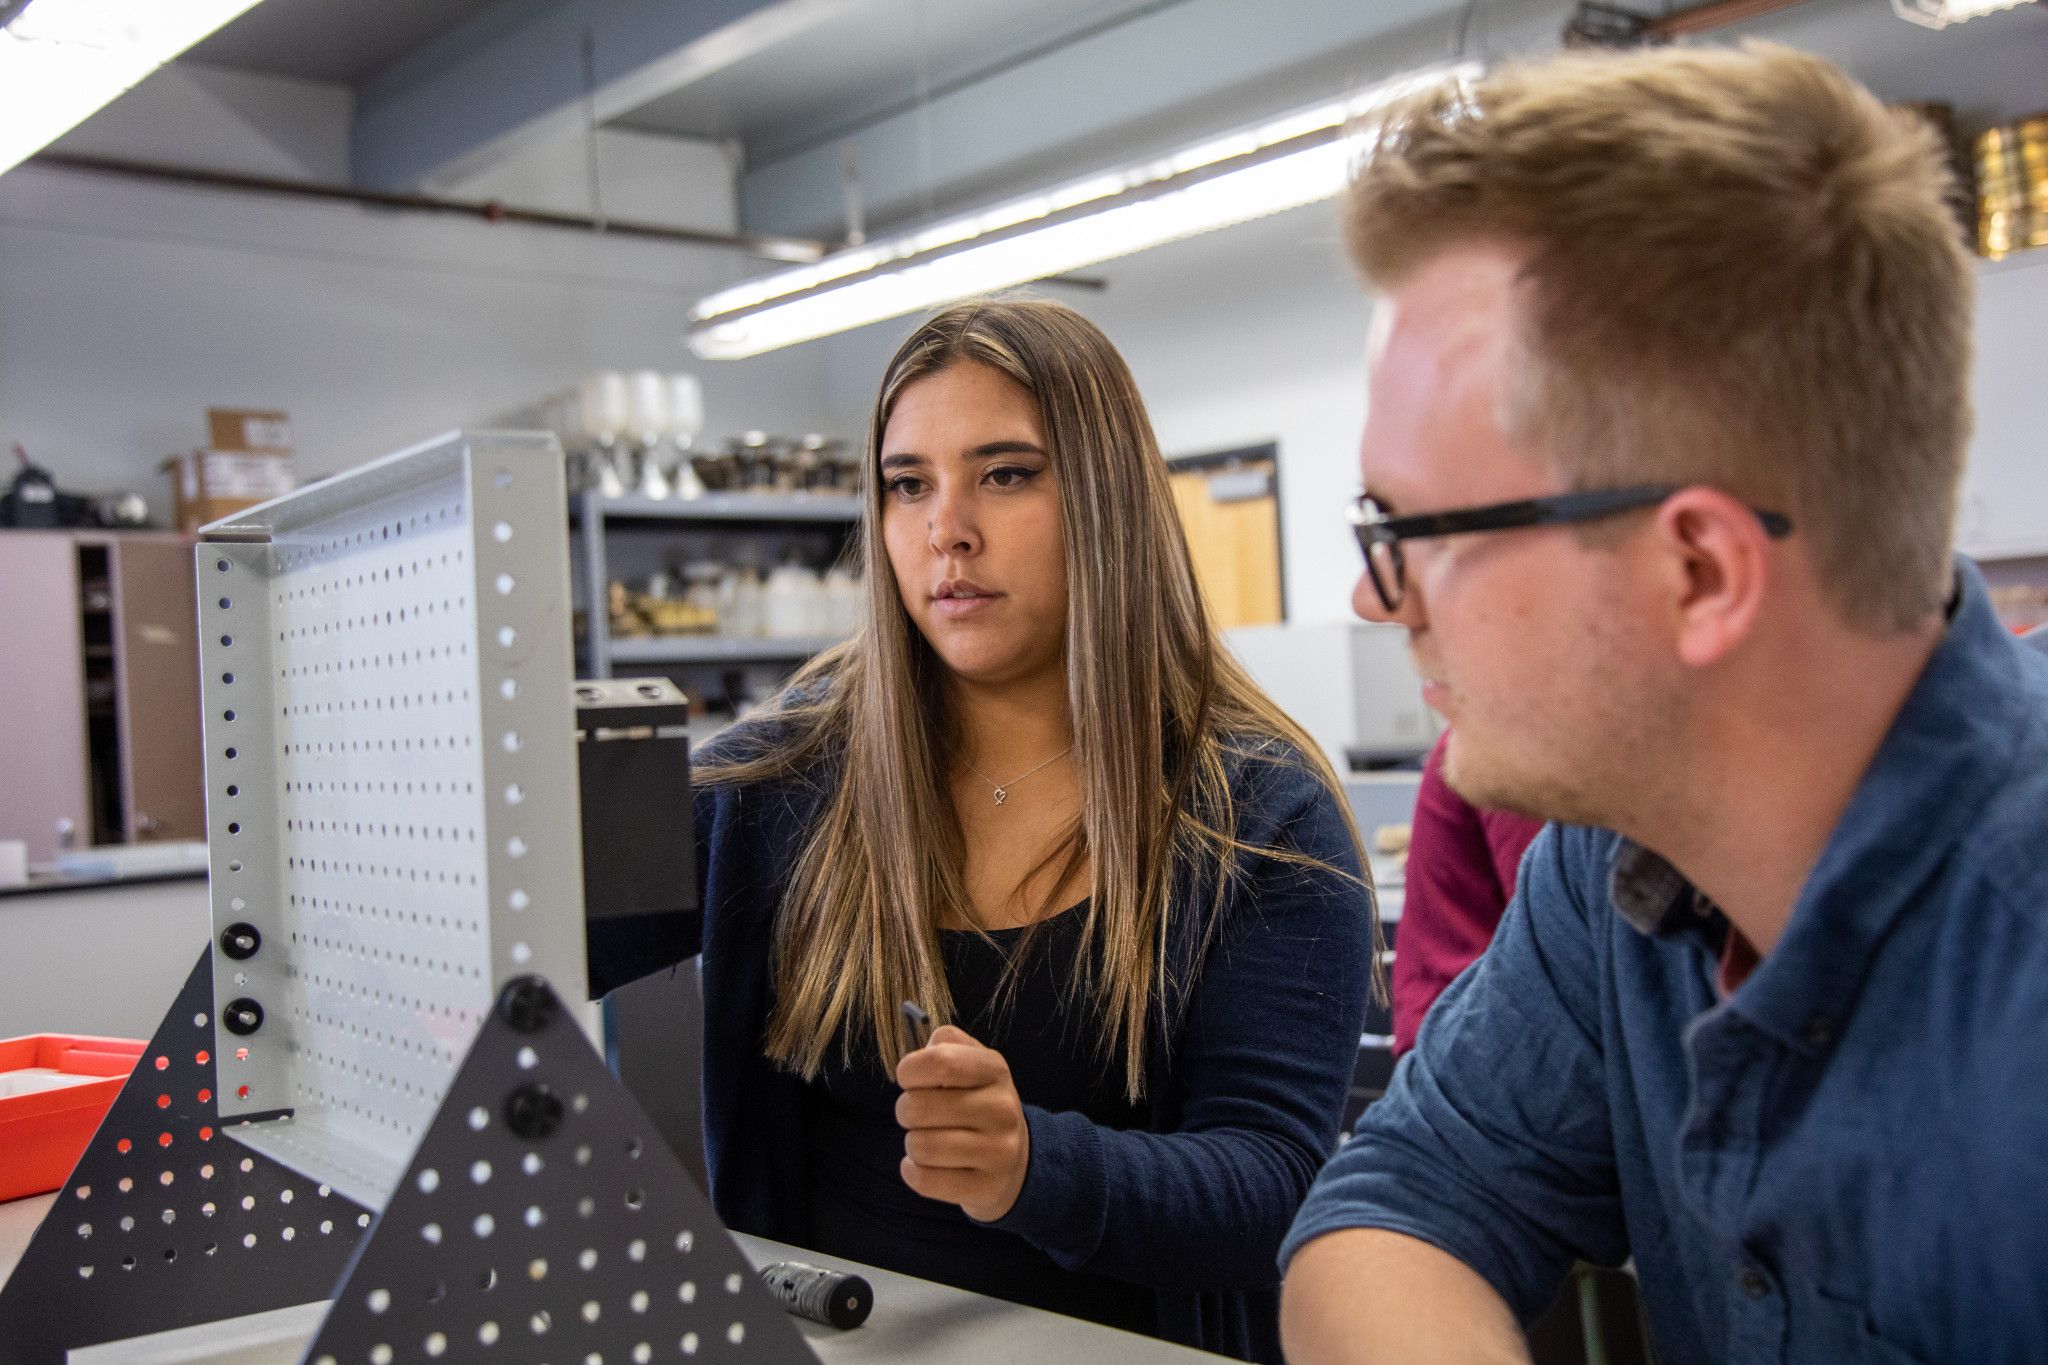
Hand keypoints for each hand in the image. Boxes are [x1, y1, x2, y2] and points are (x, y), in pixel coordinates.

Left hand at [894, 1024, 1030, 1222]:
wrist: (1015, 1157)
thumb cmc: (978, 1101)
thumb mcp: (971, 1062)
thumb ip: (944, 1045)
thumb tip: (918, 1059)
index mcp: (995, 1069)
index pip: (940, 1061)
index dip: (909, 1070)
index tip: (910, 1079)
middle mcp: (1002, 1109)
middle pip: (918, 1107)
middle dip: (905, 1111)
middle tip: (918, 1115)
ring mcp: (998, 1151)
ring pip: (920, 1146)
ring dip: (911, 1144)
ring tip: (927, 1139)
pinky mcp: (987, 1187)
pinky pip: (926, 1181)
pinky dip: (913, 1171)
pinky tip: (923, 1165)